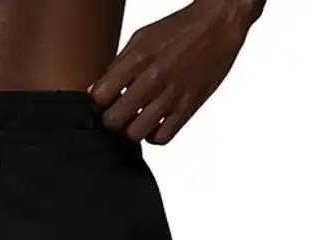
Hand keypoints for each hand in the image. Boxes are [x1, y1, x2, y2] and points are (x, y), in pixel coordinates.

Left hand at [90, 0, 265, 144]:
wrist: (218, 25)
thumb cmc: (180, 29)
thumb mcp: (142, 38)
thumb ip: (119, 65)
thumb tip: (98, 90)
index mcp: (138, 58)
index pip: (100, 96)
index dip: (96, 104)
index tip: (100, 104)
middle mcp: (153, 78)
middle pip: (114, 120)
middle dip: (110, 120)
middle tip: (115, 115)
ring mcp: (172, 96)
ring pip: (136, 133)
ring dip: (131, 130)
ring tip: (134, 120)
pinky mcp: (188, 108)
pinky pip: (162, 138)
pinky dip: (153, 136)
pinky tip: (153, 125)